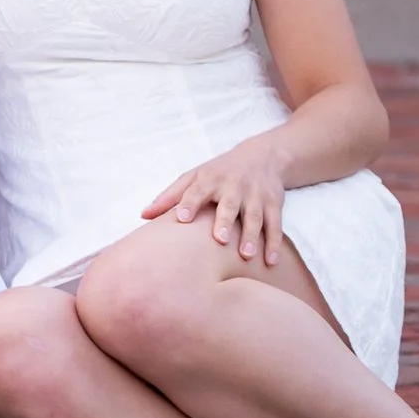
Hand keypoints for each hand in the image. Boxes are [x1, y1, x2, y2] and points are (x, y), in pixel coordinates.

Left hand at [143, 131, 293, 264]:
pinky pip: (276, 224)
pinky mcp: (274, 204)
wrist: (263, 156)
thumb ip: (170, 197)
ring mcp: (255, 195)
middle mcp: (233, 186)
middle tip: (220, 239)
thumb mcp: (194, 177)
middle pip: (229, 204)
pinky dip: (275, 243)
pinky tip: (271, 261)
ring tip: (247, 255)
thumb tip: (143, 215)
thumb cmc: (219, 172)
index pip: (196, 190)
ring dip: (252, 236)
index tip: (180, 219)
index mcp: (209, 179)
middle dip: (225, 220)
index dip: (188, 203)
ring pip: (254, 216)